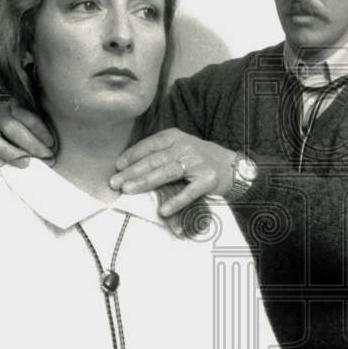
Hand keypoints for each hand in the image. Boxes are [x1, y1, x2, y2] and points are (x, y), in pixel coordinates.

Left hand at [0, 101, 54, 167]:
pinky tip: (49, 141)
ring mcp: (1, 114)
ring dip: (30, 143)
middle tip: (28, 164)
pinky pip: (24, 115)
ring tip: (47, 154)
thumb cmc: (34, 156)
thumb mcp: (21, 164)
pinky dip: (39, 130)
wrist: (50, 136)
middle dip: (10, 153)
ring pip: (10, 127)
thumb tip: (22, 172)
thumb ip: (15, 166)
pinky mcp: (16, 104)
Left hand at [109, 129, 235, 216]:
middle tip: (114, 182)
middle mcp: (186, 147)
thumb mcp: (179, 148)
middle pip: (155, 160)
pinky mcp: (208, 180)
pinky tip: (162, 210)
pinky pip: (189, 192)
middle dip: (132, 172)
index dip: (132, 155)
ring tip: (128, 190)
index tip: (117, 166)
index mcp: (175, 137)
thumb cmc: (199, 159)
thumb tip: (127, 167)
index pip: (150, 145)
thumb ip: (159, 155)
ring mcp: (198, 163)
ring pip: (167, 172)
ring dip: (145, 182)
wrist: (233, 167)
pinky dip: (175, 201)